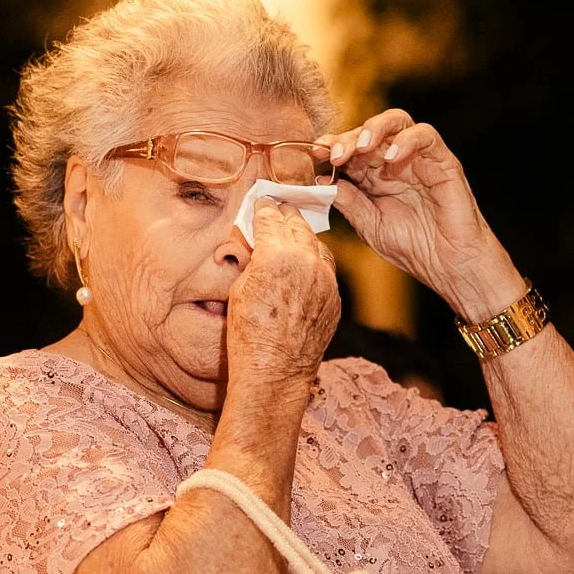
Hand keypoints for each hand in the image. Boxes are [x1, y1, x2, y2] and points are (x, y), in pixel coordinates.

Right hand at [227, 200, 340, 383]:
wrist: (275, 372)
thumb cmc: (248, 335)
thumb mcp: (239, 289)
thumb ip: (254, 260)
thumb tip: (258, 244)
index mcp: (277, 256)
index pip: (271, 219)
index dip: (264, 208)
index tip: (263, 202)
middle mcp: (307, 263)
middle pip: (297, 226)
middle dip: (287, 216)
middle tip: (280, 209)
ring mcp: (326, 281)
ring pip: (317, 245)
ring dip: (304, 237)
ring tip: (294, 233)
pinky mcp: (335, 298)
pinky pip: (327, 269)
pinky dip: (316, 261)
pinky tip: (306, 263)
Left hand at [321, 109, 523, 320]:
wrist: (449, 266)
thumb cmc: (414, 249)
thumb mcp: (371, 227)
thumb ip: (349, 202)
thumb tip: (321, 181)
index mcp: (375, 178)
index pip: (351, 150)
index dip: (332, 146)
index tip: (315, 154)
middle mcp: (396, 163)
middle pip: (370, 132)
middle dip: (349, 138)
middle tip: (334, 153)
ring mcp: (420, 160)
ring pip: (397, 122)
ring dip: (375, 129)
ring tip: (361, 147)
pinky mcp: (443, 162)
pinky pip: (426, 136)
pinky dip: (406, 141)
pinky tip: (390, 158)